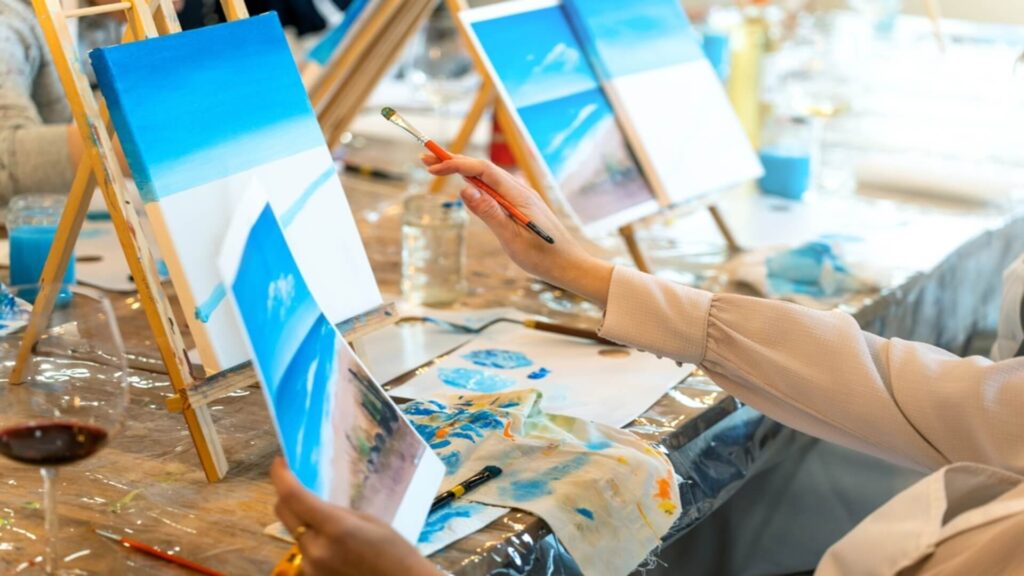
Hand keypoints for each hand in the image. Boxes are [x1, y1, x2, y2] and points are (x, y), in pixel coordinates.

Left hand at [270, 458, 439, 575]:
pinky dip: (311, 538)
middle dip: (286, 493)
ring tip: (325, 517)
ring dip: (301, 518)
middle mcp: (315, 549)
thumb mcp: (370, 522)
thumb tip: (314, 502)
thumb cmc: (396, 553)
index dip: (281, 475)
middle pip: (283, 512)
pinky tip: (333, 541)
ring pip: (293, 531)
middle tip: (297, 481)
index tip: (280, 461)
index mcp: (335, 528)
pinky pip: (304, 549)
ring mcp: (310, 566)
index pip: (294, 496)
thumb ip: (337, 512)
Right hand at [423, 154, 613, 306]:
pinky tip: (465, 183)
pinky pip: (494, 189)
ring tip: (437, 168)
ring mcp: (520, 198)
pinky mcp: (520, 207)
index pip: (482, 170)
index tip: (434, 166)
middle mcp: (519, 190)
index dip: (456, 164)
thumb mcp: (511, 237)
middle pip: (482, 169)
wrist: (569, 265)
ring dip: (462, 171)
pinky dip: (475, 183)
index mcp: (518, 194)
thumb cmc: (542, 255)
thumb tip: (464, 188)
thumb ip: (489, 212)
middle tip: (425, 160)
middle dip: (453, 162)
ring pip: (487, 178)